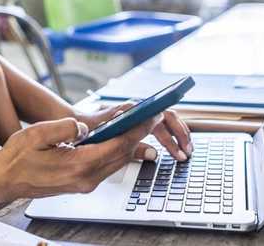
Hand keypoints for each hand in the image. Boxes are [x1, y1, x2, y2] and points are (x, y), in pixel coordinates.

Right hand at [0, 115, 161, 200]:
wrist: (4, 179)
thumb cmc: (17, 157)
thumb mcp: (37, 134)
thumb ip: (65, 127)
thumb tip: (85, 127)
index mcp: (77, 165)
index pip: (117, 145)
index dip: (137, 129)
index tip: (150, 114)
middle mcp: (85, 178)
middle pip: (122, 154)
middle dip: (139, 134)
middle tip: (152, 114)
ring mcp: (84, 183)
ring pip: (116, 161)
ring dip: (130, 142)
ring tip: (141, 123)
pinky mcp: (81, 182)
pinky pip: (107, 165)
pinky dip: (117, 151)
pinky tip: (120, 138)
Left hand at [75, 103, 192, 160]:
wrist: (77, 123)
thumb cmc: (91, 129)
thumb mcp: (111, 140)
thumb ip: (132, 147)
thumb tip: (153, 155)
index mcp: (134, 109)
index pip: (162, 116)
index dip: (175, 131)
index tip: (182, 144)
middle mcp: (139, 109)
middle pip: (167, 119)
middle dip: (179, 136)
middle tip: (186, 154)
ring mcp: (139, 114)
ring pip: (164, 123)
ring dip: (176, 137)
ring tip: (183, 154)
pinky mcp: (137, 121)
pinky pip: (157, 127)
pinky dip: (167, 138)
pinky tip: (172, 149)